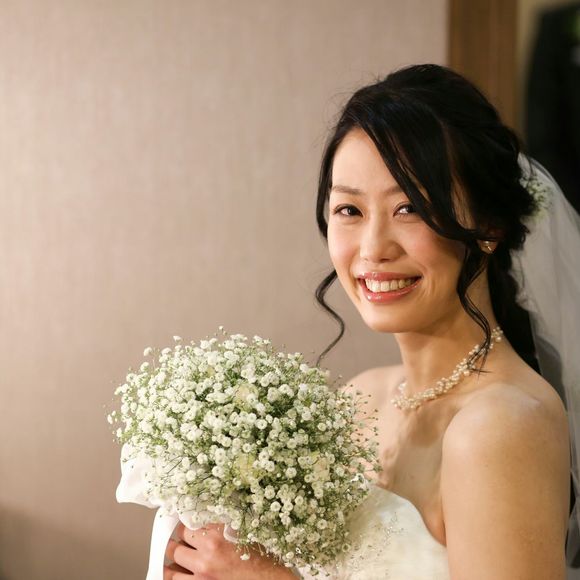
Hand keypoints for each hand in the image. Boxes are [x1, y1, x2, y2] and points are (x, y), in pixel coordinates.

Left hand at [163, 522, 297, 579]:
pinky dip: (174, 574)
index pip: (192, 519)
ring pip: (172, 560)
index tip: (185, 523)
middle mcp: (209, 549)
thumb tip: (208, 515)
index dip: (188, 522)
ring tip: (176, 557)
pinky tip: (177, 572)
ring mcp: (202, 570)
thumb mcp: (246, 532)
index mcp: (221, 530)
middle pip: (178, 538)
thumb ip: (225, 523)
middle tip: (180, 540)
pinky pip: (174, 579)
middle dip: (179, 539)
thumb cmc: (262, 559)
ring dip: (174, 558)